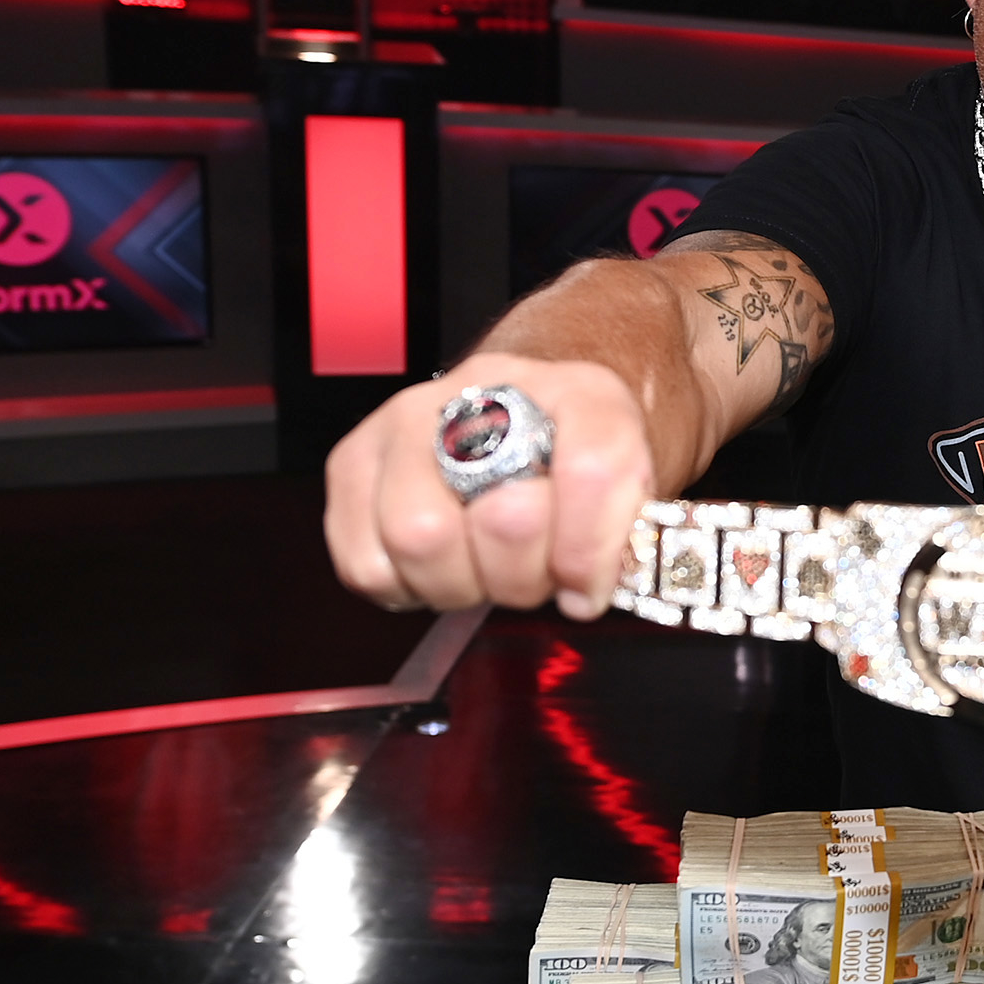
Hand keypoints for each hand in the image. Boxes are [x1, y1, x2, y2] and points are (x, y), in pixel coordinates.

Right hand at [324, 351, 659, 617]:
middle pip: (501, 518)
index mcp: (577, 392)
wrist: (521, 422)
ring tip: (482, 567)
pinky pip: (368, 564)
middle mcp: (483, 392)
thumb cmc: (572, 464)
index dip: (590, 553)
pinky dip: (406, 586)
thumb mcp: (630, 489)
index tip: (587, 585)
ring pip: (421, 539)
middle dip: (521, 575)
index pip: (593, 472)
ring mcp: (408, 420)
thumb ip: (623, 535)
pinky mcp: (352, 462)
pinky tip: (441, 561)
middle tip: (529, 572)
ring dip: (461, 583)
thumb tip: (580, 591)